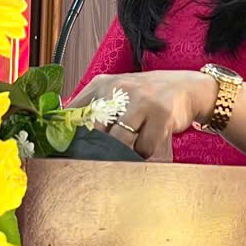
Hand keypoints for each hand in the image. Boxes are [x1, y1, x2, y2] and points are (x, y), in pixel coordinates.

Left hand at [67, 70, 216, 158]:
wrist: (185, 87)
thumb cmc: (145, 97)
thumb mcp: (115, 94)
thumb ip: (90, 110)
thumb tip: (60, 134)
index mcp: (102, 84)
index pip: (75, 114)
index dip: (70, 137)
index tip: (68, 154)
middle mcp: (119, 89)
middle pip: (95, 133)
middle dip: (97, 151)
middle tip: (101, 161)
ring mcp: (141, 100)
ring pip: (119, 143)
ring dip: (123, 154)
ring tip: (130, 151)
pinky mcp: (161, 114)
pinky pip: (144, 147)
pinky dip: (145, 153)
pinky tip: (150, 144)